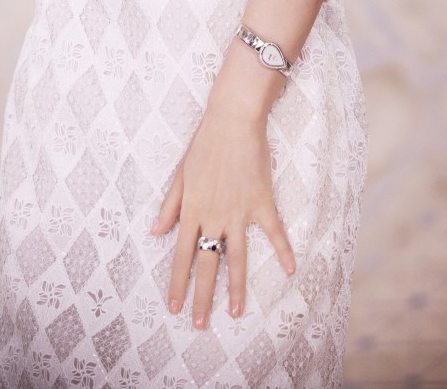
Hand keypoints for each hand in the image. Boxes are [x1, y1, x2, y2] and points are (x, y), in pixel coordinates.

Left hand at [149, 101, 295, 327]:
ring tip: (234, 313)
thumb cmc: (204, 145)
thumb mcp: (180, 175)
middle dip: (202, 297)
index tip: (173, 307)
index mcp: (192, 210)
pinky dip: (283, 250)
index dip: (177, 283)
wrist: (232, 121)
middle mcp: (214, 217)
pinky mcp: (261, 202)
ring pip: (236, 257)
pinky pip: (273, 232)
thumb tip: (156, 232)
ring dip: (234, 287)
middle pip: (206, 263)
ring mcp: (239, 212)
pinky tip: (290, 270)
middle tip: (198, 325)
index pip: (180, 255)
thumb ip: (170, 206)